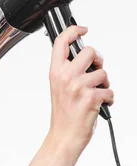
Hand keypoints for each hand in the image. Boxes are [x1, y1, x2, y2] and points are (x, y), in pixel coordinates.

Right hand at [48, 25, 113, 149]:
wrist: (64, 136)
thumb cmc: (63, 114)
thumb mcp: (58, 87)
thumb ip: (67, 70)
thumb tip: (84, 56)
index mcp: (55, 72)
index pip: (62, 42)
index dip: (74, 30)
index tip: (83, 30)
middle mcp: (65, 77)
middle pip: (90, 51)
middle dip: (98, 60)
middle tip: (95, 70)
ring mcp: (78, 87)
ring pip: (102, 72)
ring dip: (104, 84)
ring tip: (95, 94)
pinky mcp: (91, 97)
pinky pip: (109, 90)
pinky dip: (108, 99)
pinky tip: (99, 105)